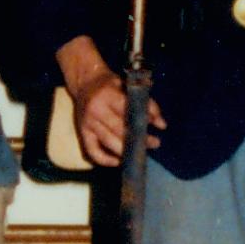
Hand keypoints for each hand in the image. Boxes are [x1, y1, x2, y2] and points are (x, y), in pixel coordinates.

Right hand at [57, 34, 164, 166]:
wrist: (84, 82)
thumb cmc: (109, 84)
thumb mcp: (126, 85)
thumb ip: (144, 102)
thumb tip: (161, 124)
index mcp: (107, 95)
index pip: (128, 110)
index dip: (144, 120)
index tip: (159, 126)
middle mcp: (96, 110)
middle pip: (119, 130)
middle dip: (139, 139)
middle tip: (155, 143)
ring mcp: (88, 123)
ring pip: (108, 142)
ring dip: (126, 151)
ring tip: (140, 153)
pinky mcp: (83, 133)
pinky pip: (93, 152)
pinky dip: (105, 160)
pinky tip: (118, 161)